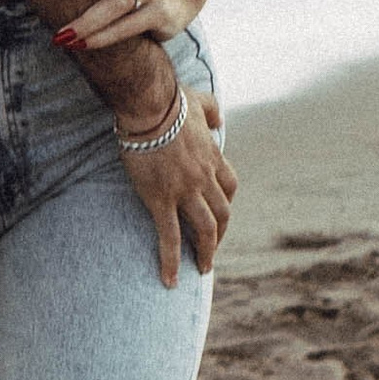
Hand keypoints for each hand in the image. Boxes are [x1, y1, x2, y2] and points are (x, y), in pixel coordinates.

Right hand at [118, 95, 236, 287]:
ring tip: (202, 268)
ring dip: (206, 251)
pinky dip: (172, 261)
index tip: (219, 212)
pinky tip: (171, 279)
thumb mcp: (200, 100)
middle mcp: (204, 178)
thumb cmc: (170, 100)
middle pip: (223, 214)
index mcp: (212, 157)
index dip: (226, 202)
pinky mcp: (162, 200)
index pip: (229, 187)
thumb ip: (212, 110)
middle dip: (220, 234)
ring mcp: (185, 191)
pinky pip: (170, 236)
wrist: (149, 105)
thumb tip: (219, 119)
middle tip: (211, 247)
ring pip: (205, 229)